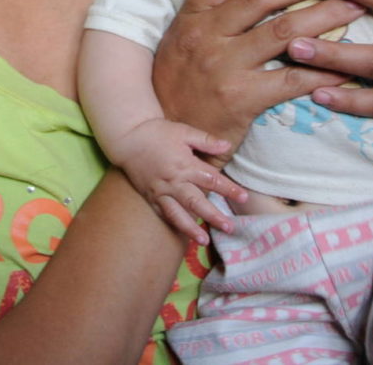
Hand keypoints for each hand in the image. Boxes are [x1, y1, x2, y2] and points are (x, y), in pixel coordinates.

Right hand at [111, 119, 248, 244]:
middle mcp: (173, 181)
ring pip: (178, 214)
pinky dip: (173, 223)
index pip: (212, 179)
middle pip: (197, 202)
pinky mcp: (150, 196)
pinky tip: (182, 233)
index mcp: (185, 164)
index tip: (244, 197)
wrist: (128, 137)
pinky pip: (163, 213)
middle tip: (229, 228)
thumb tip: (227, 146)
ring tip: (203, 240)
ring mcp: (160, 191)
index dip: (229, 189)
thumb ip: (206, 140)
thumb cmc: (158, 132)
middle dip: (214, 216)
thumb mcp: (184, 131)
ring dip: (191, 228)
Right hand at [152, 0, 367, 156]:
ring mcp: (224, 67)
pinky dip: (323, 70)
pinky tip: (346, 66)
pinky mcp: (241, 98)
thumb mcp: (180, 41)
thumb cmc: (179, 85)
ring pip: (283, 31)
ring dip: (325, 17)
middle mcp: (205, 37)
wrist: (165, 137)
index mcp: (190, 19)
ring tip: (354, 8)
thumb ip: (207, 13)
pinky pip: (292, 78)